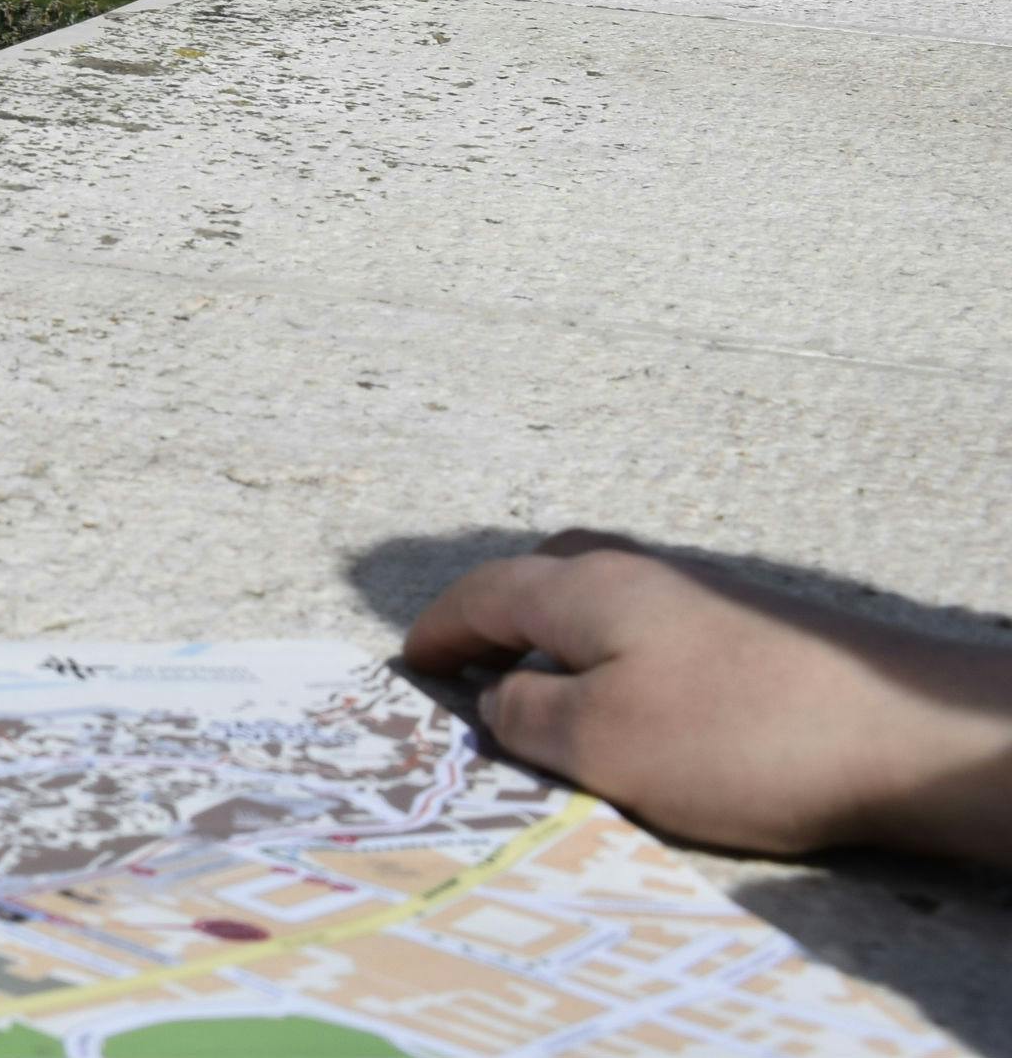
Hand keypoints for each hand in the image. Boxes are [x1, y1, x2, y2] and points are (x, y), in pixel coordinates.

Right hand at [403, 530, 1011, 863]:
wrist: (907, 734)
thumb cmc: (735, 739)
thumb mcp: (599, 744)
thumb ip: (526, 718)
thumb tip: (497, 698)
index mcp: (584, 588)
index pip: (482, 595)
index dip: (438, 633)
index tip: (409, 667)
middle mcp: (637, 572)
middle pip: (543, 572)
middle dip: (496, 613)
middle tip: (470, 664)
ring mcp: (702, 596)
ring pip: (601, 596)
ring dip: (557, 632)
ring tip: (545, 687)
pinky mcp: (754, 631)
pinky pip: (649, 625)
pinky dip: (611, 650)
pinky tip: (635, 698)